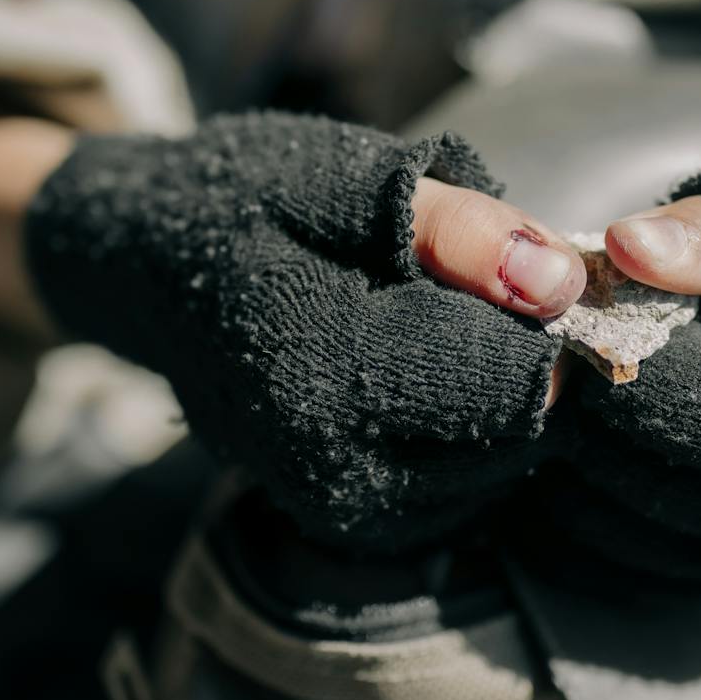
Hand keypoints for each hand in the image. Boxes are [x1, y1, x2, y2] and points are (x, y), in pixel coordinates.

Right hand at [24, 111, 584, 549]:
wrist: (142, 271)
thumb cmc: (243, 202)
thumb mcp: (336, 175)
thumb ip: (450, 224)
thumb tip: (558, 278)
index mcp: (325, 375)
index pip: (514, 379)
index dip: (546, 315)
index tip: (517, 257)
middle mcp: (335, 468)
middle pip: (522, 427)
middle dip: (526, 352)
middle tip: (475, 282)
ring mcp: (345, 510)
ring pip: (509, 460)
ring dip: (501, 390)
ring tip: (435, 321)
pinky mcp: (359, 524)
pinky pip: (474, 482)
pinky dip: (472, 425)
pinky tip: (422, 368)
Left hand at [545, 129, 700, 586]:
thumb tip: (621, 248)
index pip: (665, 406)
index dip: (590, 345)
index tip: (553, 286)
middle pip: (616, 471)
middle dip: (567, 391)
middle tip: (540, 315)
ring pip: (594, 518)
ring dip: (561, 440)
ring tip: (567, 354)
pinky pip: (606, 543)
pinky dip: (579, 479)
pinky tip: (591, 404)